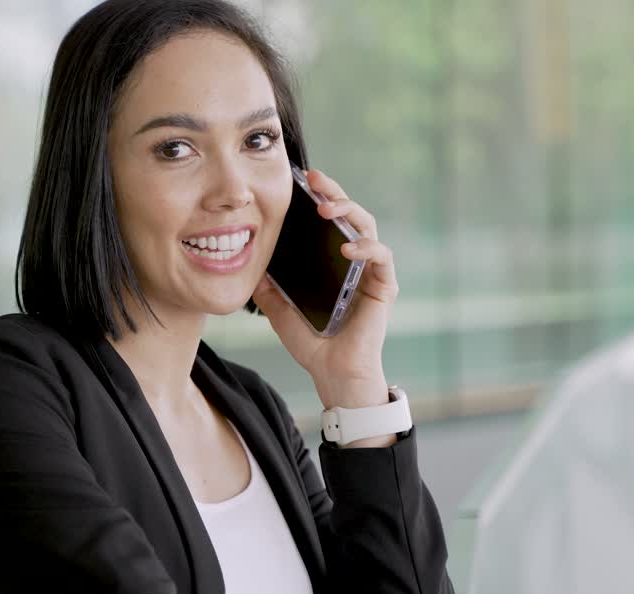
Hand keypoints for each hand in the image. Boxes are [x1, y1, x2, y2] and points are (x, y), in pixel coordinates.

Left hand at [252, 168, 396, 409]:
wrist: (332, 374)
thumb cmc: (311, 343)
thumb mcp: (279, 310)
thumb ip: (267, 287)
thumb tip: (248, 264)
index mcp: (332, 260)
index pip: (329, 219)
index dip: (318, 196)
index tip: (300, 180)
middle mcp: (355, 260)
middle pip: (350, 213)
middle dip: (333, 192)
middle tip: (314, 179)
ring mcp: (371, 272)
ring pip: (367, 226)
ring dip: (349, 211)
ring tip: (327, 208)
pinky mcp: (384, 287)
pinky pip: (382, 257)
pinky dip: (366, 248)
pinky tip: (348, 247)